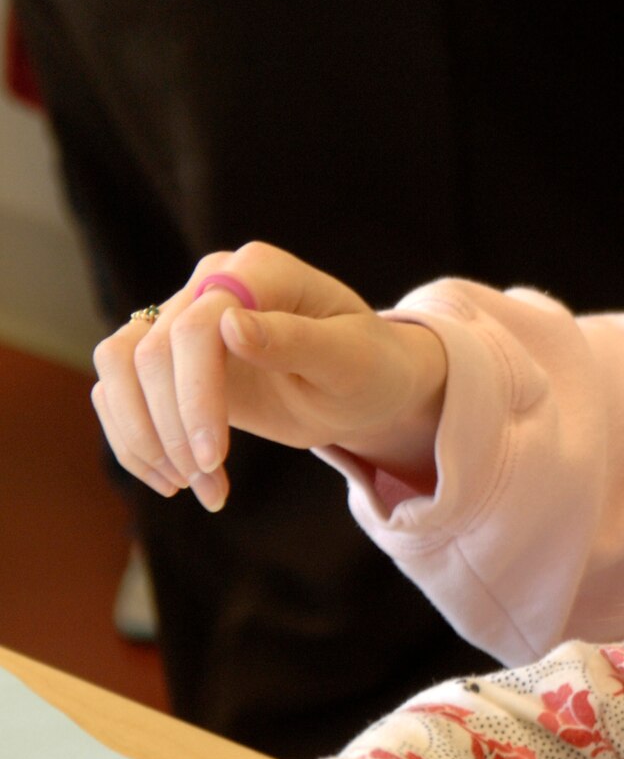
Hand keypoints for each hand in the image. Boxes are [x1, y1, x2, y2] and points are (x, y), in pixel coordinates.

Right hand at [90, 243, 447, 510]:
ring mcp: (182, 316)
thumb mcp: (350, 361)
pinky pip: (118, 389)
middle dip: (172, 429)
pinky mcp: (168, 356)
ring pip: (118, 367)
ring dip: (143, 436)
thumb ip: (296, 340)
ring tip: (187, 487)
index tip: (215, 458)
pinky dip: (133, 439)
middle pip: (149, 353)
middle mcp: (210, 283)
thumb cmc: (369, 368)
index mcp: (259, 271)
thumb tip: (230, 324)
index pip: (197, 327)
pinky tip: (170, 480)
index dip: (195, 396)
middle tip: (208, 484)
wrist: (364, 387)